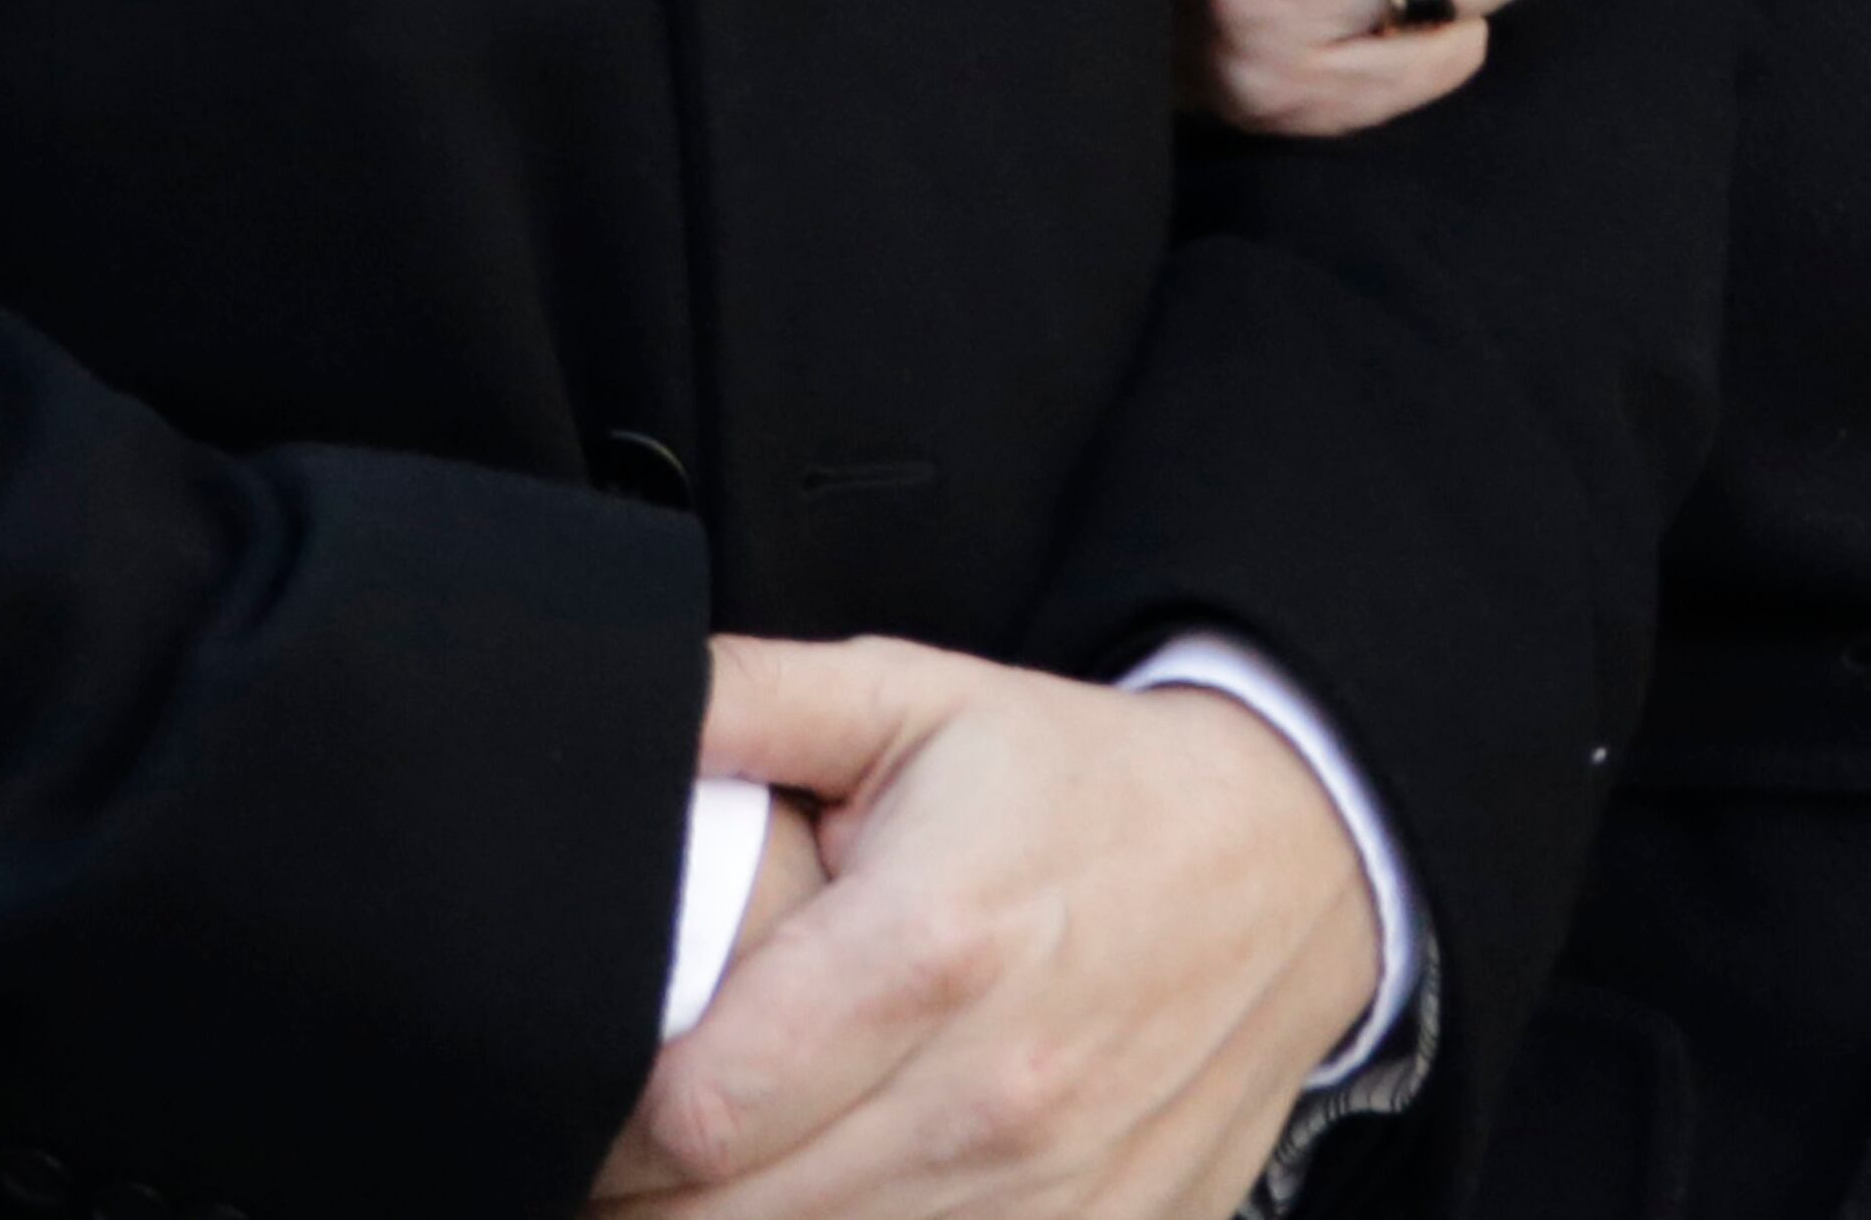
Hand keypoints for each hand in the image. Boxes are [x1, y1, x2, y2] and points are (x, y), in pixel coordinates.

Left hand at [594, 636, 1381, 1213]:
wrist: (1289, 861)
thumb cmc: (1079, 784)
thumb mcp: (920, 700)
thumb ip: (757, 704)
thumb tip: (632, 710)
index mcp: (927, 949)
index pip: (694, 1111)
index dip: (605, 1121)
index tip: (581, 1087)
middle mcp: (985, 1099)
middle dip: (643, 1199)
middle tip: (617, 1148)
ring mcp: (1044, 1201)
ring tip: (713, 1173)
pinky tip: (821, 1200)